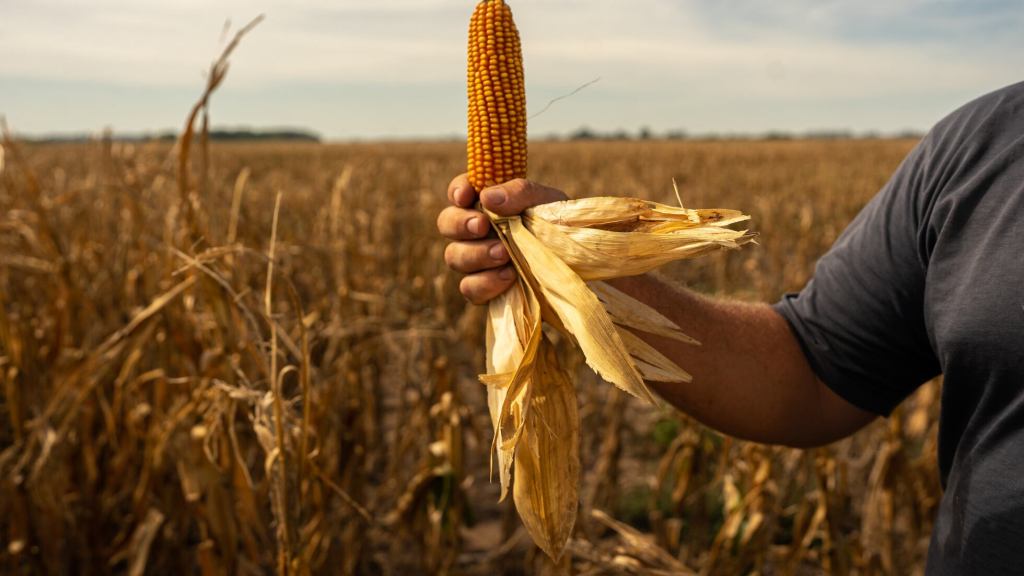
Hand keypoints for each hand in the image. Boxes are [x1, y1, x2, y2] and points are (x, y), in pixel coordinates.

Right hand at [437, 174, 567, 303]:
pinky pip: (470, 288)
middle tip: (482, 225)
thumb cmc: (557, 222)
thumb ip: (519, 193)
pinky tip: (509, 277)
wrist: (577, 262)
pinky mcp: (485, 289)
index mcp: (486, 203)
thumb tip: (488, 198)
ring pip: (454, 256)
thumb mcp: (546, 200)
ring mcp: (476, 261)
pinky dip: (486, 283)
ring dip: (476, 254)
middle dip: (460, 224)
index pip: (459, 192)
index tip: (467, 195)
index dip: (457, 191)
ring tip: (504, 254)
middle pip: (446, 223)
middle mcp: (474, 231)